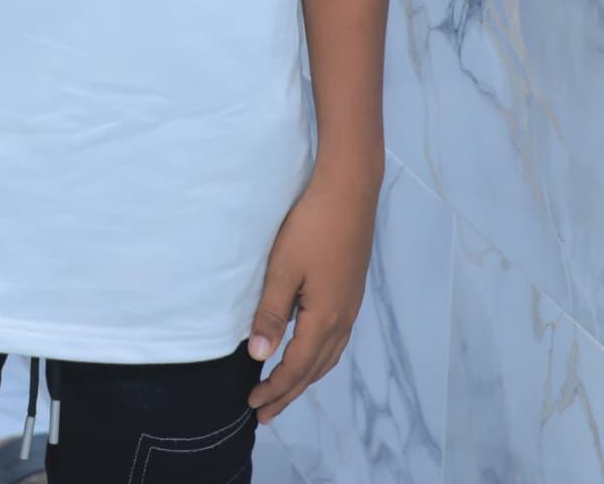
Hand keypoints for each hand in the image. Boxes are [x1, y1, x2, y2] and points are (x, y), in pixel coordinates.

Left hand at [243, 166, 377, 425]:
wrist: (350, 190)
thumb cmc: (312, 225)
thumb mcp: (283, 269)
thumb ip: (271, 314)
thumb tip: (258, 356)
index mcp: (325, 318)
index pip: (296, 368)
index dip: (274, 389)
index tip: (251, 404)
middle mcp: (343, 318)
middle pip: (314, 369)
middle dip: (288, 393)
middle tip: (264, 413)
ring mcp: (350, 305)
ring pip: (328, 356)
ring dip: (305, 377)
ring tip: (285, 390)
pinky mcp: (351, 291)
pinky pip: (336, 339)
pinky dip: (319, 357)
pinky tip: (309, 350)